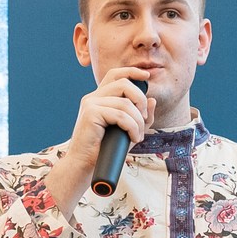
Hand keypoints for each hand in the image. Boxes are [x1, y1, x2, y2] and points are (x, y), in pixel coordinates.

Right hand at [44, 70, 151, 208]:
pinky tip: (133, 138)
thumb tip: (152, 100)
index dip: (132, 71)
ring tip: (137, 136)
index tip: (147, 76)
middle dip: (140, 99)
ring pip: (125, 102)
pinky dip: (132, 127)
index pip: (115, 75)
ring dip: (138, 120)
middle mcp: (93, 98)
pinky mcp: (91, 114)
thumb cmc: (104, 151)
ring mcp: (90, 104)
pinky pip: (120, 114)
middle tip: (144, 119)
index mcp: (98, 98)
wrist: (83, 166)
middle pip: (123, 83)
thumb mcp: (128, 132)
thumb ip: (141, 117)